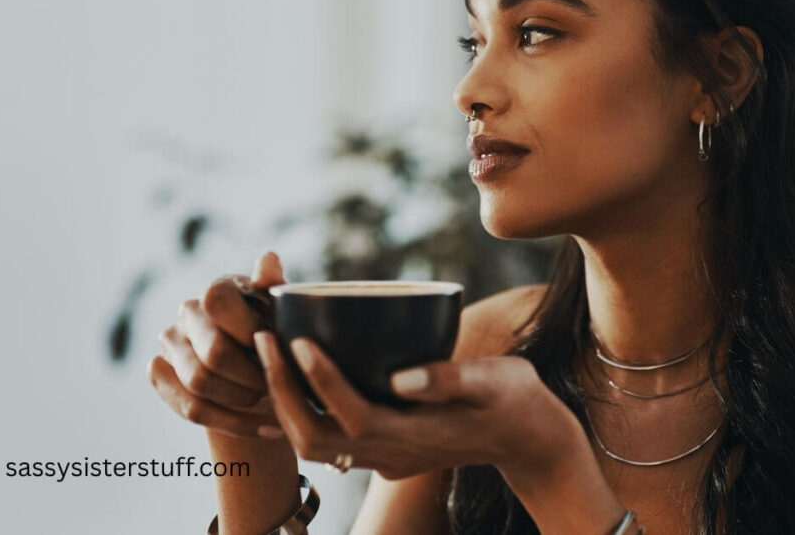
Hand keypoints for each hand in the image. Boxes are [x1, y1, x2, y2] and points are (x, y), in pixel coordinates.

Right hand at [147, 251, 289, 438]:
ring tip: (271, 403)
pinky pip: (192, 408)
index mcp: (218, 290)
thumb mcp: (286, 313)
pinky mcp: (160, 373)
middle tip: (277, 386)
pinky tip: (266, 428)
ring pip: (200, 384)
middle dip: (252, 377)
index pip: (219, 305)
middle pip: (213, 354)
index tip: (280, 351)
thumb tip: (269, 259)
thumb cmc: (278, 336)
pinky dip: (233, 423)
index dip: (252, 334)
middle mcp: (188, 313)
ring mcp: (170, 343)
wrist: (260, 372)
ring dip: (243, 401)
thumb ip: (276, 289)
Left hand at [252, 331, 585, 481]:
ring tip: (268, 350)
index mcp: (415, 436)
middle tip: (265, 338)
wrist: (530, 440)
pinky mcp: (385, 448)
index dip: (319, 380)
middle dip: (282, 391)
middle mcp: (392, 453)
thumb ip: (450, 380)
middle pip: (315, 438)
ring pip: (315, 443)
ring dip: (284, 401)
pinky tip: (287, 380)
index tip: (297, 339)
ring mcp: (386, 456)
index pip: (352, 414)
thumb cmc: (517, 401)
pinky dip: (300, 410)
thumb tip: (401, 376)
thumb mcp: (495, 382)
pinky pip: (328, 438)